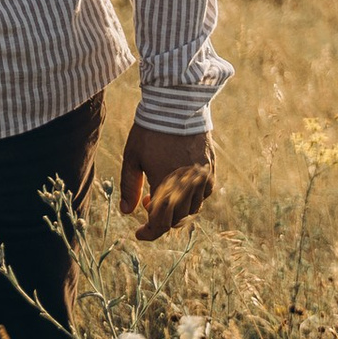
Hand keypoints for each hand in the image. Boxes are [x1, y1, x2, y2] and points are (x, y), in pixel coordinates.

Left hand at [118, 121, 214, 243]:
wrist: (177, 105)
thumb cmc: (150, 131)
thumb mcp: (132, 158)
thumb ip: (129, 187)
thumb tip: (126, 211)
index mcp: (166, 186)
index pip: (160, 224)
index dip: (149, 233)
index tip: (138, 234)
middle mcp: (188, 186)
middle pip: (176, 219)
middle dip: (160, 218)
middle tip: (147, 203)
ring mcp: (202, 178)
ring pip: (192, 208)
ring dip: (176, 208)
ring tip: (161, 191)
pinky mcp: (211, 168)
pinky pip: (204, 193)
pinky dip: (192, 196)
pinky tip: (180, 184)